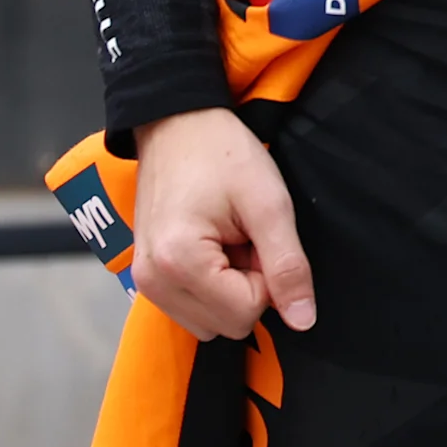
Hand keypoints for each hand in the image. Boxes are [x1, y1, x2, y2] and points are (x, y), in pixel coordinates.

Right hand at [130, 107, 316, 339]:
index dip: (265, 276)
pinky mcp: (144, 276)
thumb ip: (288, 265)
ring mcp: (143, 281)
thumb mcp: (268, 202)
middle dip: (246, 285)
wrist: (174, 121)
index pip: (246, 312)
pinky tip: (209, 246)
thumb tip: (302, 321)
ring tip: (224, 238)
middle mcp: (152, 281)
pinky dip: (209, 287)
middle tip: (240, 234)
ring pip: (210, 323)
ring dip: (228, 289)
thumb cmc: (220, 151)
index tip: (253, 234)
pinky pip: (190, 309)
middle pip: (227, 324)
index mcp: (179, 262)